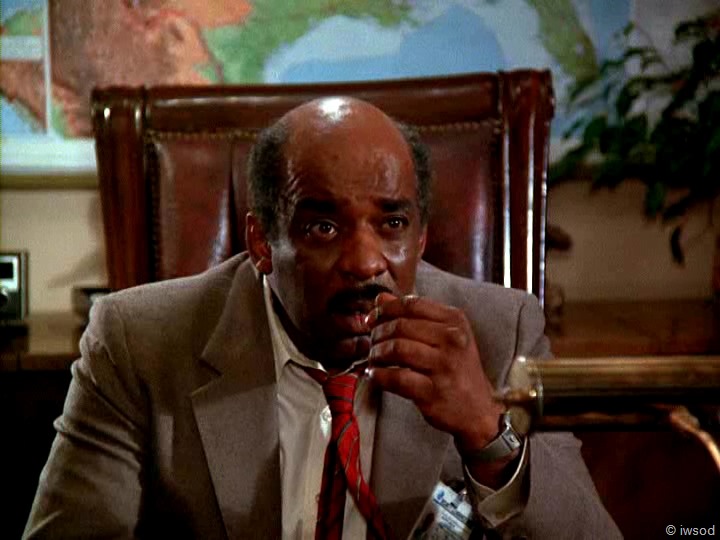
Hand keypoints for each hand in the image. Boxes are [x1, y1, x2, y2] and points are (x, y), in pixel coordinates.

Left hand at [366, 293, 505, 453]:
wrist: (478, 411)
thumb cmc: (457, 369)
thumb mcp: (445, 336)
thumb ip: (413, 315)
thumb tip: (380, 298)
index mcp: (455, 320)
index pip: (411, 304)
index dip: (385, 309)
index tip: (371, 319)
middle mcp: (453, 340)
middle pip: (401, 326)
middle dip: (378, 333)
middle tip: (371, 343)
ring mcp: (444, 366)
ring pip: (397, 348)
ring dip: (377, 353)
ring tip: (373, 359)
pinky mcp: (433, 391)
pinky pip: (396, 377)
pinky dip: (379, 375)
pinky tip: (375, 376)